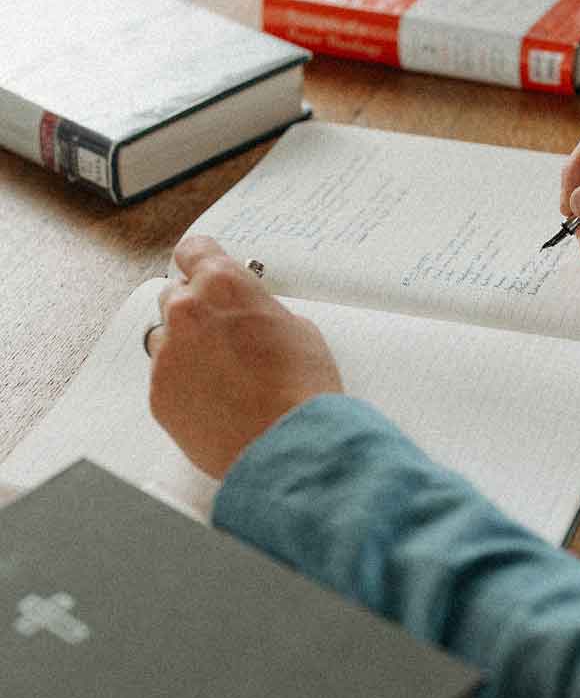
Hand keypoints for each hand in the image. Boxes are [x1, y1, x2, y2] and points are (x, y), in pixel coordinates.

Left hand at [146, 235, 342, 478]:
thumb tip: (248, 318)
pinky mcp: (159, 394)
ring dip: (188, 348)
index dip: (203, 260)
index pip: (193, 250)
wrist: (289, 447)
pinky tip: (218, 402)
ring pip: (167, 339)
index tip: (205, 269)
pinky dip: (186, 386)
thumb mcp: (297, 329)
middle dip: (198, 310)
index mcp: (222, 285)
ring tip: (224, 375)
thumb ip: (258, 312)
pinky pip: (166, 379)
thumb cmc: (301, 389)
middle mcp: (186, 312)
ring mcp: (167, 355)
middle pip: (176, 295)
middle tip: (227, 334)